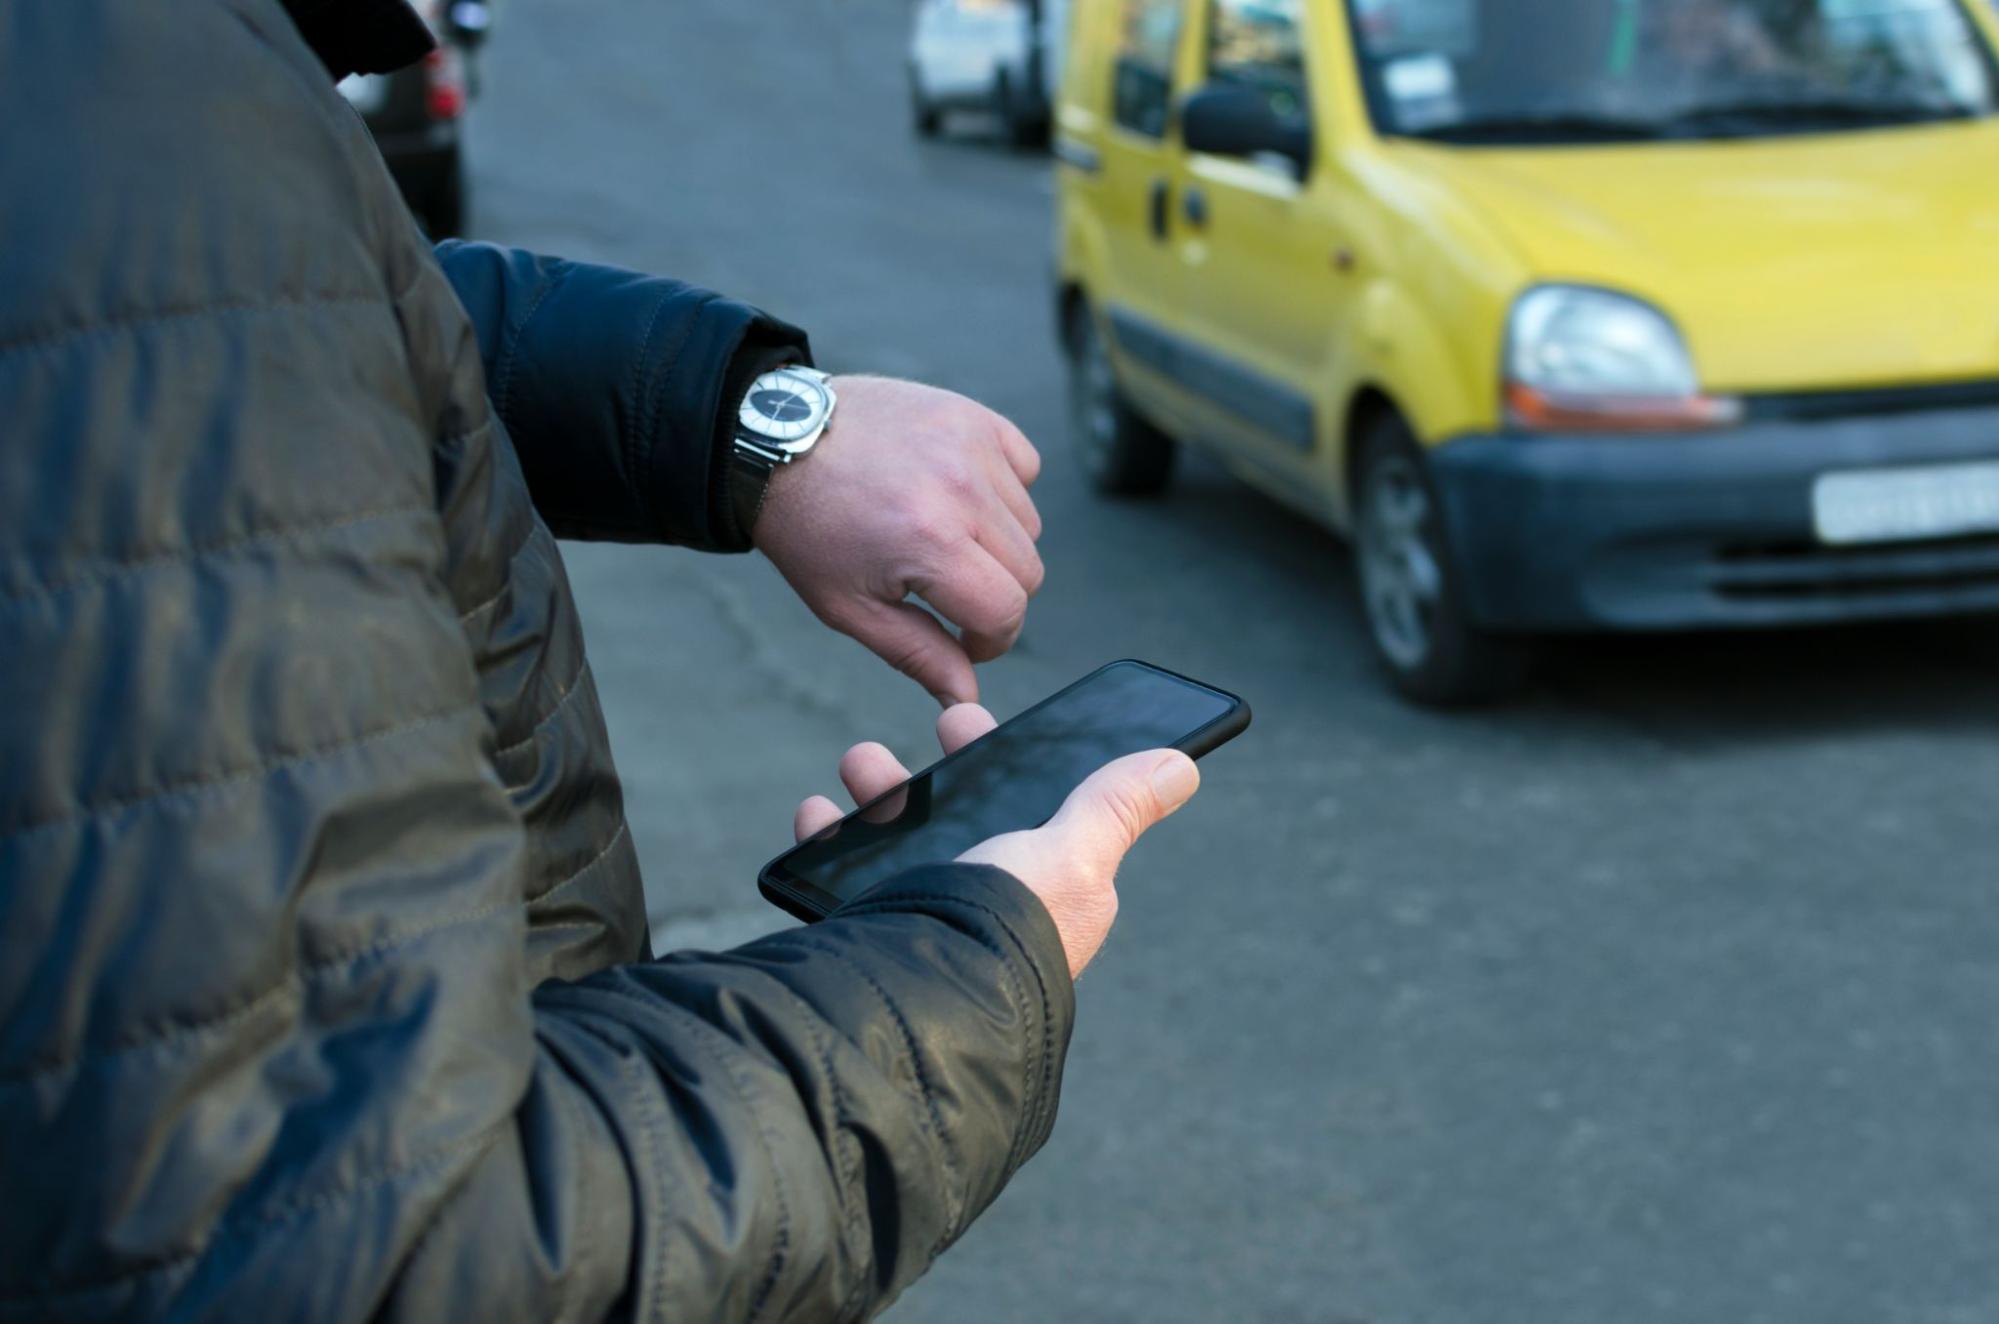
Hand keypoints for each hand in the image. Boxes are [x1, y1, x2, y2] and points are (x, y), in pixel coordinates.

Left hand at [754, 376, 1043, 706]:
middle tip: (949, 591)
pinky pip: (1025, 467)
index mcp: (930, 543)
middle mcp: (961, 489)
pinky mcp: (972, 413)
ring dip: (997, 543)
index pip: (1006, 610)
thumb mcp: (849, 607)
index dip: (991, 640)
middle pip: (1027, 571)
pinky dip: (1003, 489)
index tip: (966, 640)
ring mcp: (970, 443)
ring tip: (942, 537)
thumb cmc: (808, 530)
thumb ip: (916, 654)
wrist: (777, 440)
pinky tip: (958, 495)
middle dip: (995, 596)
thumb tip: (966, 699)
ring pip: (1029, 523)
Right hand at [793, 705, 1201, 979]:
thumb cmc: (1005, 927)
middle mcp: (991, 909)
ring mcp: (927, 923)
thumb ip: (1114, 807)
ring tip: (859, 762)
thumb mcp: (1074, 854)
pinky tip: (816, 815)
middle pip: (965, 820)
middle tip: (936, 727)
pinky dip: (828, 839)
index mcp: (1048, 893)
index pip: (1035, 815)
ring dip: (880, 792)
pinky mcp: (871, 934)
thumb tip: (1181, 765)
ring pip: (902, 840)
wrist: (914, 1002)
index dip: (1009, 761)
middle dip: (945, 768)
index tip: (975, 720)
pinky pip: (844, 877)